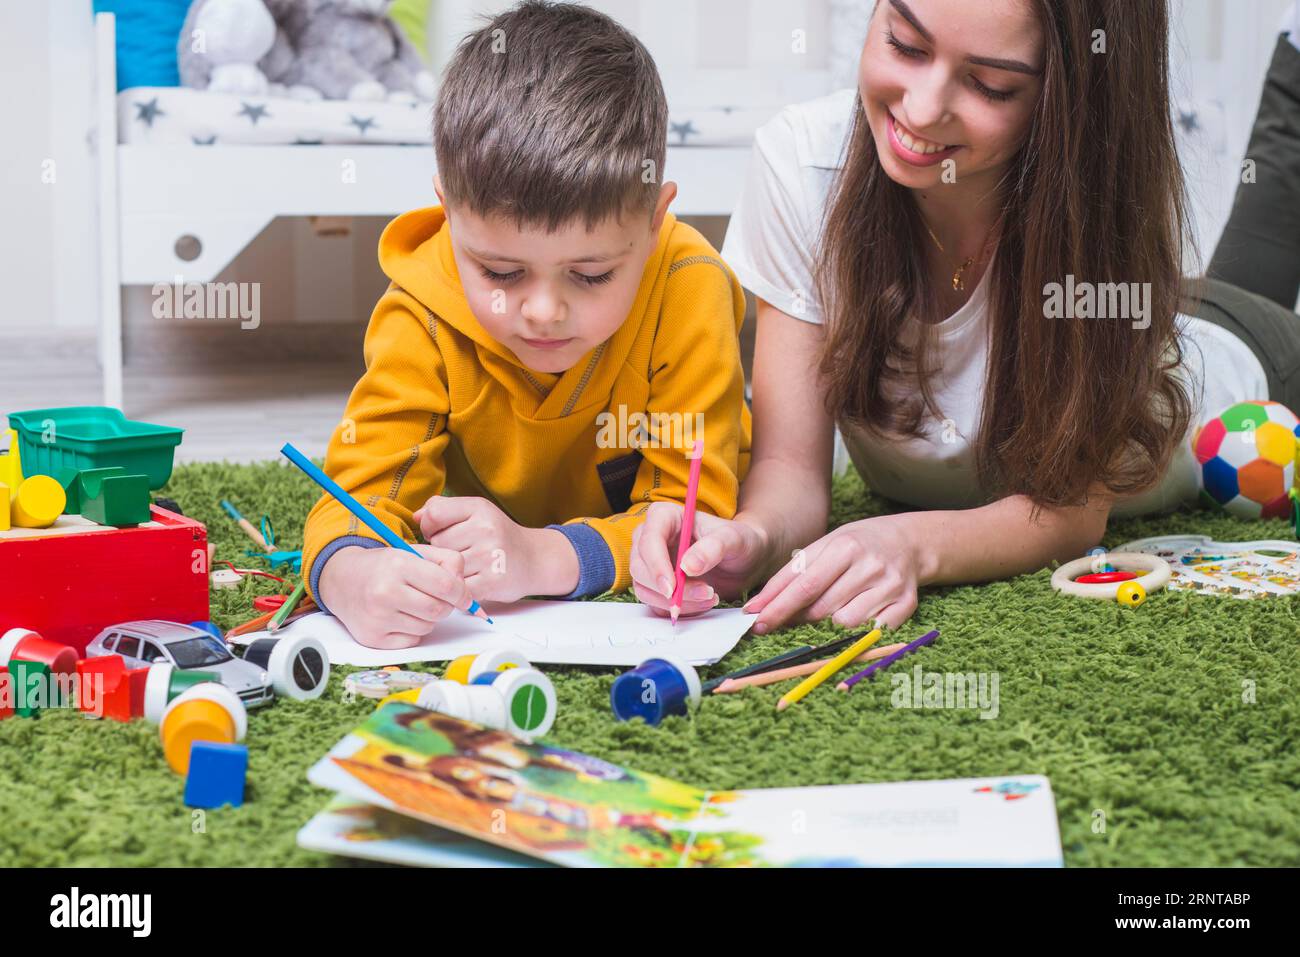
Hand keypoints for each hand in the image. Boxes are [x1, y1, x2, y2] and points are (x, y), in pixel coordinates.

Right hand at [318, 544, 468, 649]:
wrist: (342, 580)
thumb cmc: (386, 566)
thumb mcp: (415, 552)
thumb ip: (448, 562)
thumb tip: (466, 594)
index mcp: (398, 564)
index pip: (446, 585)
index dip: (462, 594)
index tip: (463, 597)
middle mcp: (385, 592)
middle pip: (439, 610)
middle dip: (444, 606)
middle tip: (433, 597)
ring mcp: (377, 618)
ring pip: (427, 627)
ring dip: (428, 618)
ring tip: (411, 604)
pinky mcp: (373, 638)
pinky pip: (412, 641)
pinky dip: (413, 632)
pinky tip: (399, 617)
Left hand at [415, 496, 577, 600]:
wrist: (535, 560)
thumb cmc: (498, 536)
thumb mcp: (477, 512)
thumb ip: (444, 509)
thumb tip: (416, 517)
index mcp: (479, 508)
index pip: (433, 514)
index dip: (429, 527)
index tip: (438, 533)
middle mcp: (486, 529)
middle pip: (437, 543)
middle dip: (442, 550)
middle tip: (461, 552)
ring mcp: (490, 556)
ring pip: (445, 566)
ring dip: (450, 571)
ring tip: (467, 567)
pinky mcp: (492, 582)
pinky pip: (458, 587)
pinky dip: (458, 589)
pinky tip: (469, 582)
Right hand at [629, 502, 768, 617]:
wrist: (743, 558)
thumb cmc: (737, 540)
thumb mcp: (733, 538)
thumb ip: (713, 548)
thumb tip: (688, 566)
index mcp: (664, 517)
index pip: (648, 540)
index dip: (656, 565)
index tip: (673, 588)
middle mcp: (650, 538)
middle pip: (640, 567)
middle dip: (670, 588)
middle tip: (705, 594)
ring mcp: (650, 563)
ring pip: (644, 588)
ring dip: (675, 601)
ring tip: (710, 597)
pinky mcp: (655, 584)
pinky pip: (654, 602)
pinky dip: (677, 609)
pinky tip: (701, 603)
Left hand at [742, 514, 919, 632]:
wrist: (909, 541)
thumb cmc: (858, 544)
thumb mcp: (826, 545)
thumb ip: (795, 572)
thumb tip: (760, 605)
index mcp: (846, 546)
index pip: (805, 585)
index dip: (778, 606)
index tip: (756, 621)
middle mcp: (870, 566)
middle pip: (822, 607)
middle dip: (794, 619)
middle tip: (778, 621)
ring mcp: (890, 586)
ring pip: (844, 623)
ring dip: (823, 626)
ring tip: (819, 615)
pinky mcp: (906, 604)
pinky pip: (871, 631)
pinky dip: (854, 632)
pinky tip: (848, 620)